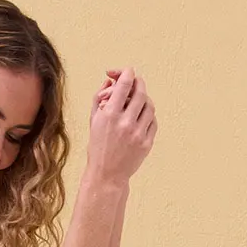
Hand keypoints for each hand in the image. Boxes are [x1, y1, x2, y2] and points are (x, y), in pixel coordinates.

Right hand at [86, 67, 157, 184]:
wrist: (107, 174)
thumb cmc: (98, 145)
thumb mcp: (93, 120)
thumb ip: (99, 96)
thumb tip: (111, 80)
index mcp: (109, 115)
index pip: (124, 84)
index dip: (127, 73)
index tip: (127, 71)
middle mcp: (125, 123)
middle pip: (141, 92)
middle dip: (138, 83)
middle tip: (135, 82)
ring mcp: (138, 134)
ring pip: (150, 106)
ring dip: (144, 99)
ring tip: (138, 101)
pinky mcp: (147, 143)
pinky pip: (153, 122)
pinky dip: (148, 115)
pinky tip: (141, 117)